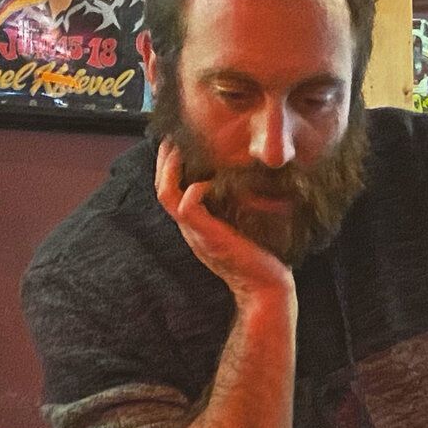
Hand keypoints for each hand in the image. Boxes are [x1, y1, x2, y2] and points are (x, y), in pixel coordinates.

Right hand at [155, 139, 292, 309]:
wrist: (265, 289)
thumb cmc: (262, 258)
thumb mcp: (246, 227)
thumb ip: (239, 208)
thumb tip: (250, 181)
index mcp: (197, 226)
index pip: (172, 193)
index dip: (170, 169)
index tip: (178, 145)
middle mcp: (191, 229)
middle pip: (161, 189)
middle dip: (163, 162)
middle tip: (170, 138)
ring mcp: (196, 233)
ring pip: (166, 195)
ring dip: (169, 169)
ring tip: (176, 148)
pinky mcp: (207, 236)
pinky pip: (186, 207)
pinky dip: (193, 188)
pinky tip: (205, 180)